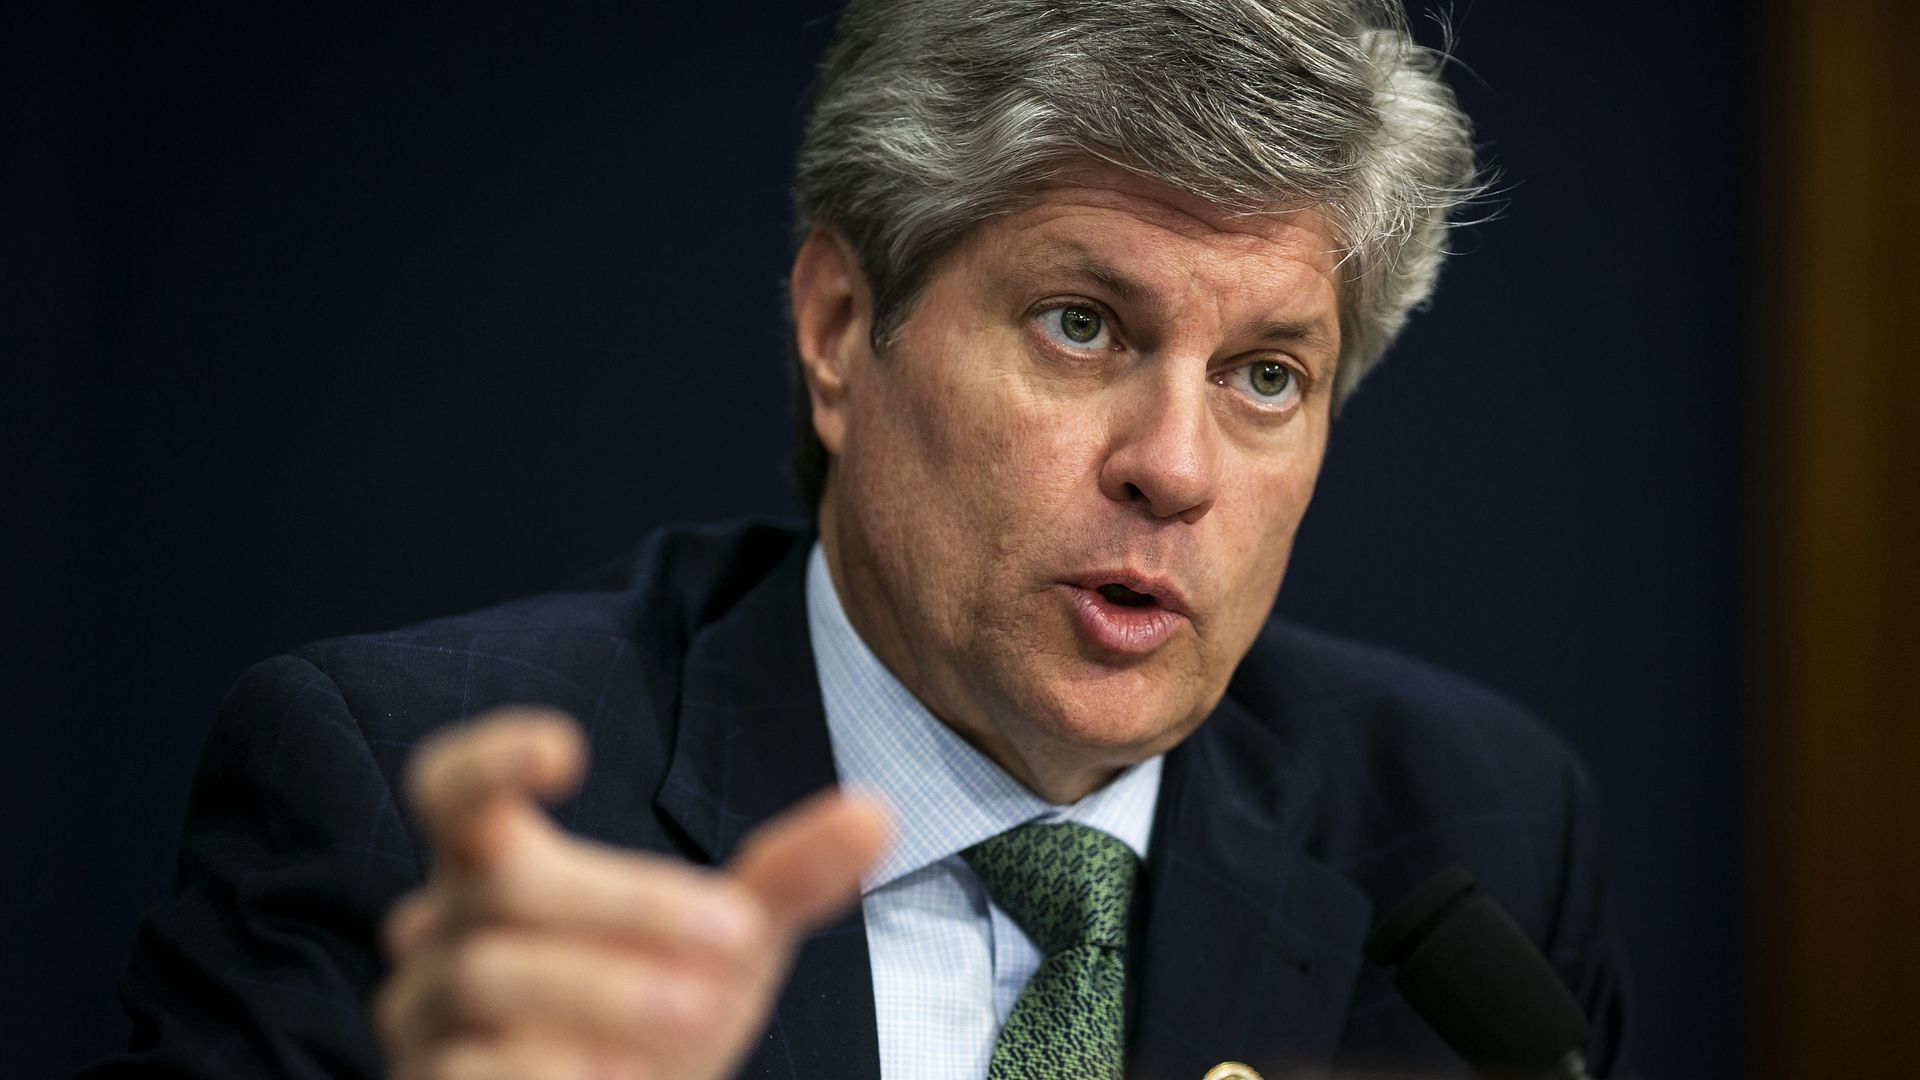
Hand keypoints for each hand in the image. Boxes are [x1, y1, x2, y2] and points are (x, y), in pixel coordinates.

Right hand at [373, 707, 888, 1079]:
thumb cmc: (655, 1014)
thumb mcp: (729, 945)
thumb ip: (786, 878)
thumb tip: (875, 811)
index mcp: (502, 865)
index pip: (452, 786)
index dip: (491, 759)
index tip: (569, 749)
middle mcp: (445, 928)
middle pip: (507, 885)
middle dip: (631, 907)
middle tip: (738, 940)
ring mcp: (424, 1013)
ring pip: (488, 976)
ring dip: (602, 992)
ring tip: (695, 1019)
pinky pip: (468, 1068)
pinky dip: (543, 1069)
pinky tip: (616, 1079)